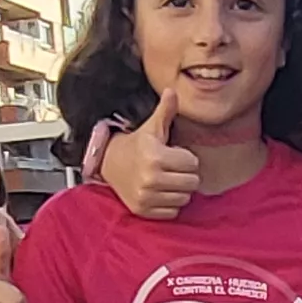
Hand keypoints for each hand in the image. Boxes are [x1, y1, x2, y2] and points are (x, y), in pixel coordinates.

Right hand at [103, 90, 197, 218]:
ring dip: (179, 190)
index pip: (192, 163)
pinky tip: (160, 192)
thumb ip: (166, 110)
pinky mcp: (143, 210)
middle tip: (173, 168)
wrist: (109, 164)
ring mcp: (146, 197)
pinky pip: (173, 212)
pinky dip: (170, 204)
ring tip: (167, 179)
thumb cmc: (136, 145)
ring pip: (184, 198)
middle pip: (192, 183)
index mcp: (155, 157)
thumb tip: (173, 90)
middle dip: (185, 174)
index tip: (174, 154)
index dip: (186, 157)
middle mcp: (150, 179)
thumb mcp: (151, 127)